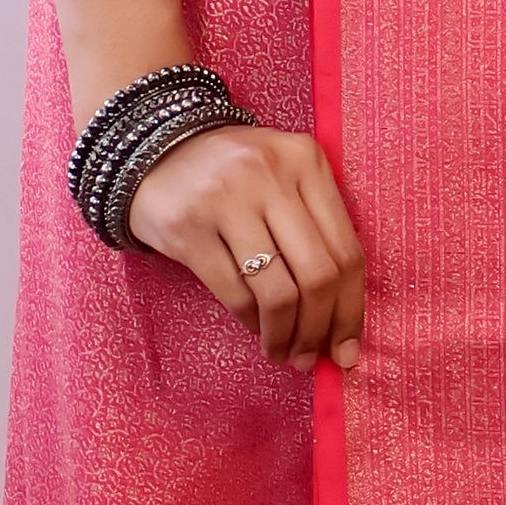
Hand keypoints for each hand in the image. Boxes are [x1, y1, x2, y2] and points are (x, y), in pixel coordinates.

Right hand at [126, 118, 364, 369]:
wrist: (153, 148)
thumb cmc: (235, 174)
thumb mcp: (284, 176)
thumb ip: (317, 226)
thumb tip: (342, 313)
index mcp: (307, 161)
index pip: (347, 250)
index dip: (351, 309)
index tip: (347, 348)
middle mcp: (271, 175)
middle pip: (318, 275)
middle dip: (319, 329)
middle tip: (312, 356)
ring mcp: (227, 200)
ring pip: (277, 292)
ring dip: (284, 334)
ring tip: (283, 351)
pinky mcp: (188, 228)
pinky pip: (235, 293)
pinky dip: (251, 322)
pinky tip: (256, 330)